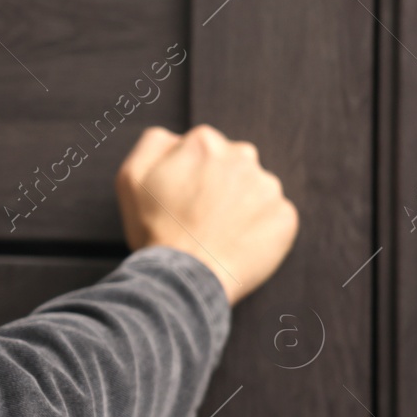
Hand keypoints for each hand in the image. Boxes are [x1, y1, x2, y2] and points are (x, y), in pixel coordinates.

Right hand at [115, 125, 298, 304]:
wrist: (185, 279)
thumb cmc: (154, 229)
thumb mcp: (130, 176)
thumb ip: (154, 143)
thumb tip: (177, 138)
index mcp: (204, 142)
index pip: (202, 147)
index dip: (189, 173)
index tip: (181, 197)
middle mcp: (242, 156)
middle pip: (231, 164)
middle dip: (217, 184)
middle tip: (198, 216)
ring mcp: (268, 187)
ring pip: (253, 189)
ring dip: (239, 205)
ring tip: (217, 233)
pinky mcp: (286, 216)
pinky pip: (272, 216)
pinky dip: (258, 228)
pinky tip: (235, 243)